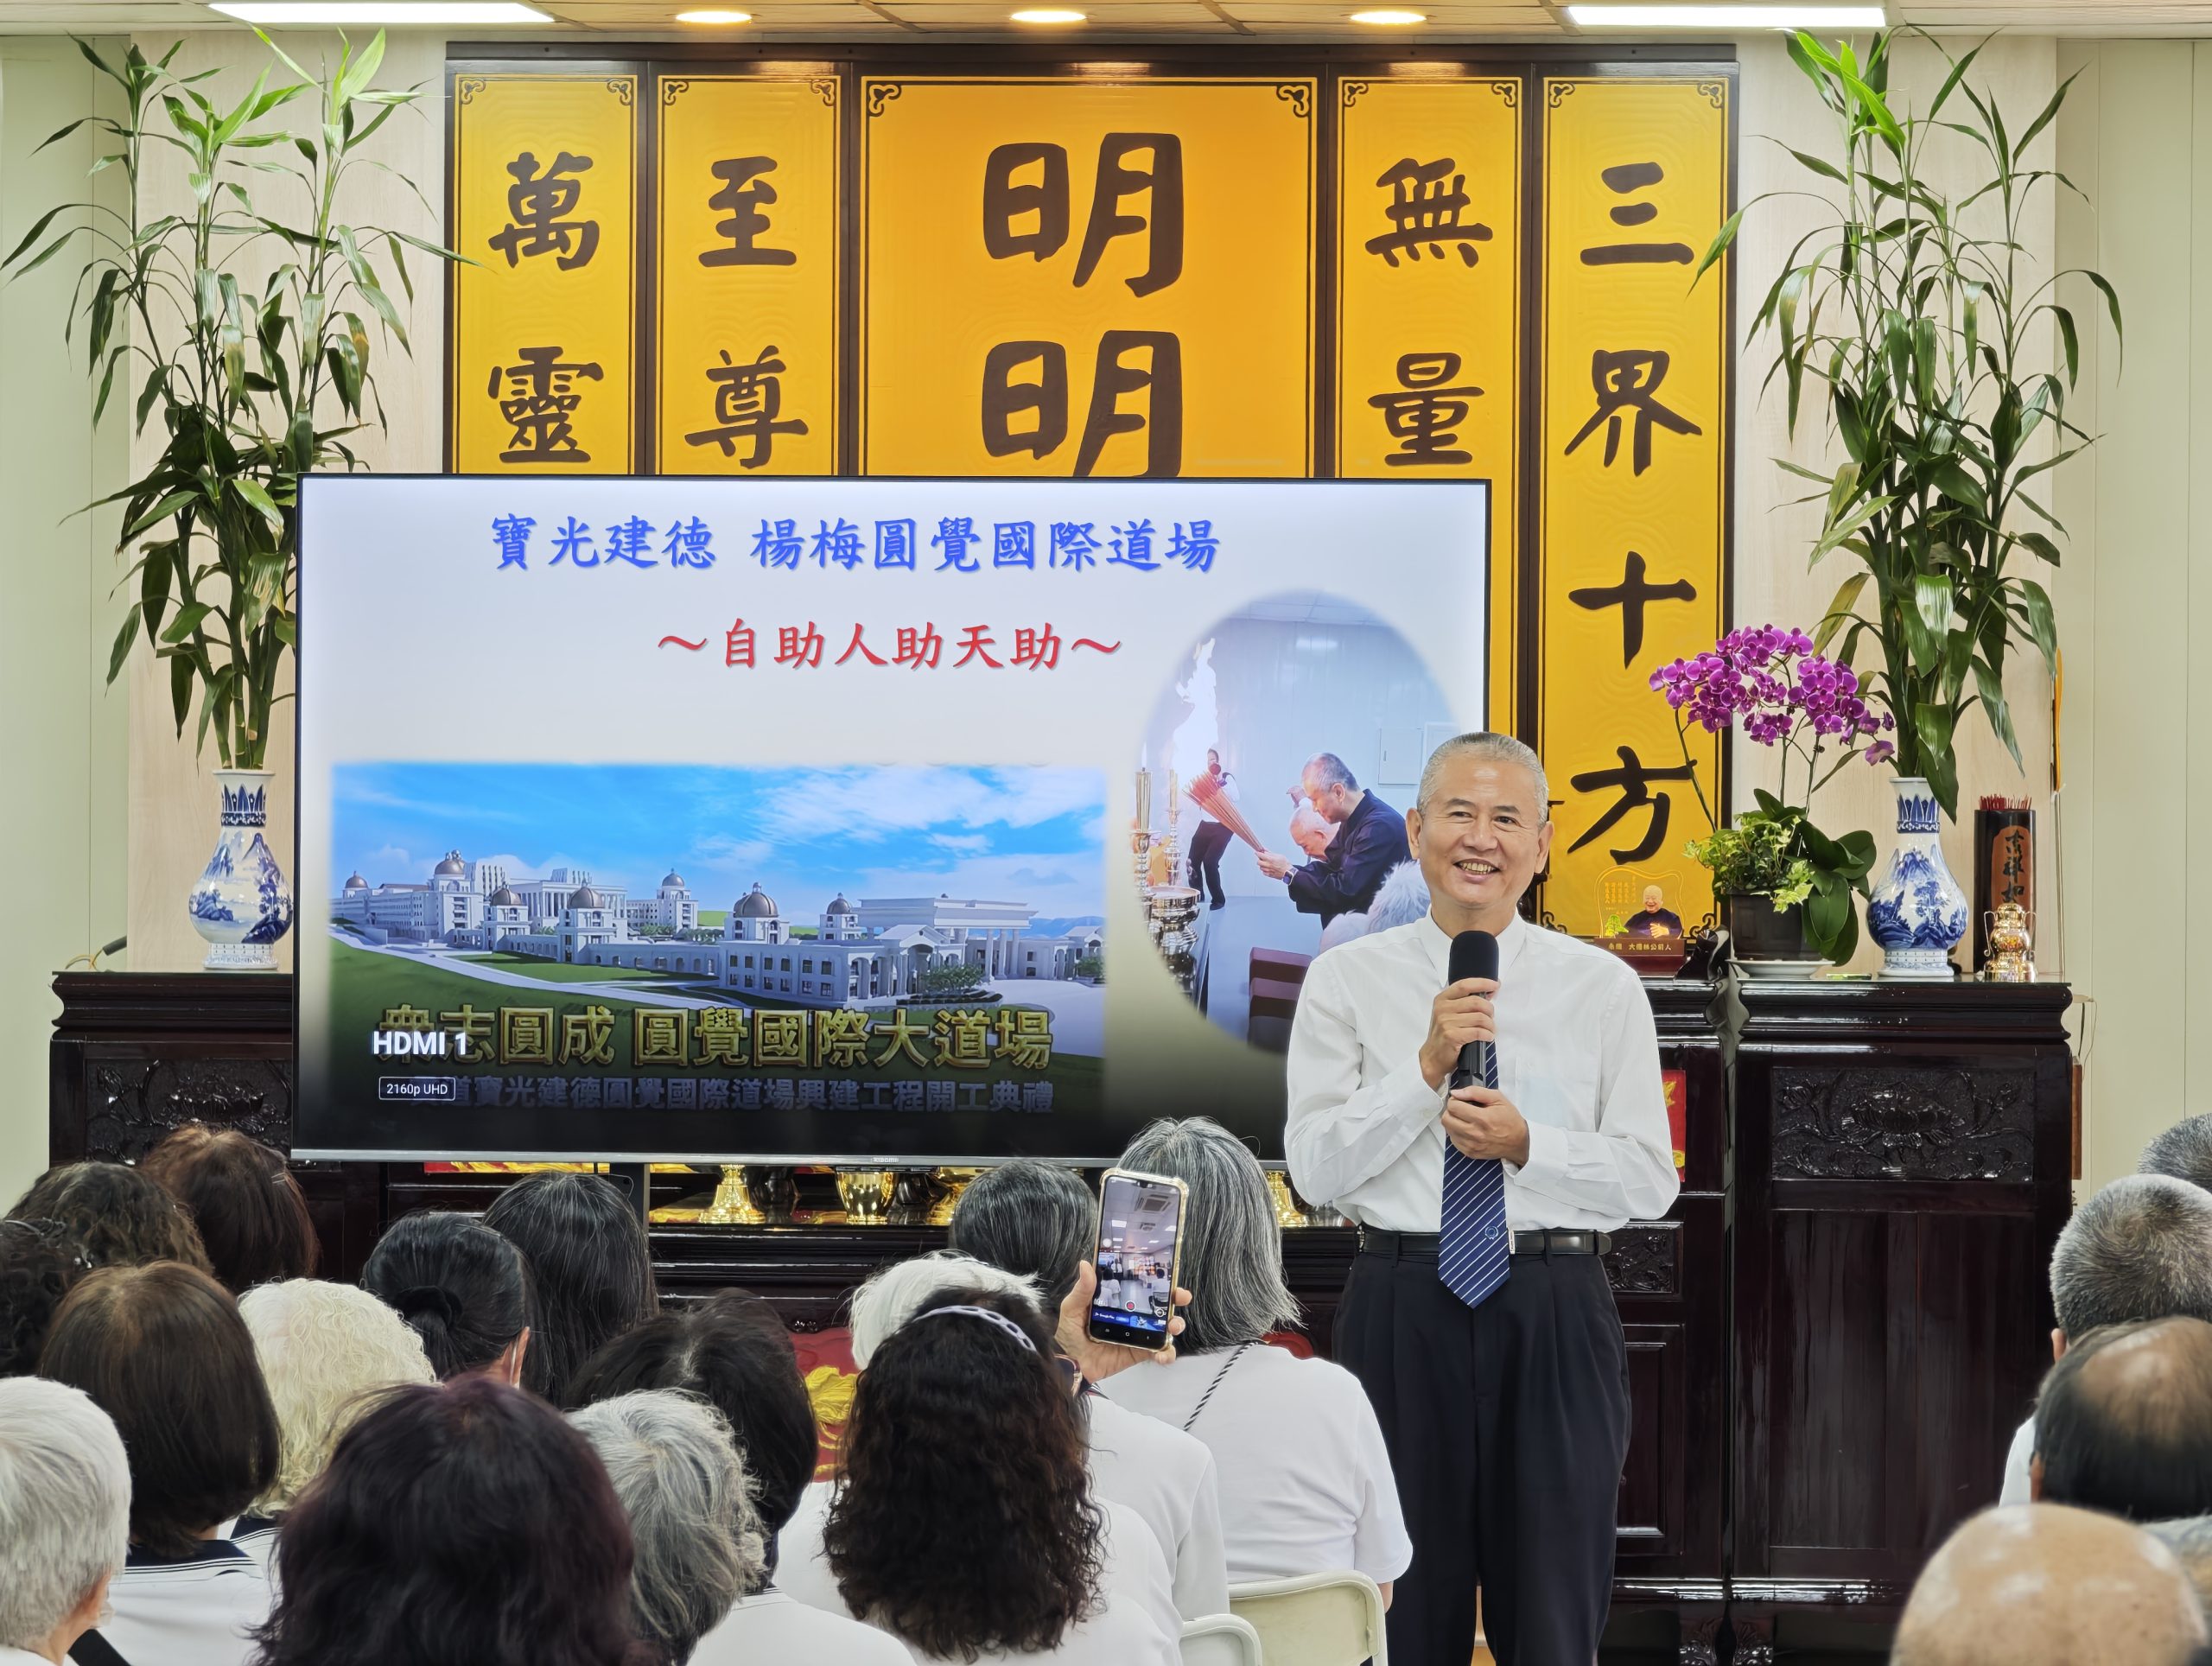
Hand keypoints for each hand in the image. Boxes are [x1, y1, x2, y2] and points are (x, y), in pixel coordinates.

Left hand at [1056, 1261, 1189, 1385]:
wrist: (1070, 1364)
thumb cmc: (1070, 1333)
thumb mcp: (1073, 1308)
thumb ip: (1082, 1289)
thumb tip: (1086, 1264)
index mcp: (1118, 1300)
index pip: (1141, 1285)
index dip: (1157, 1279)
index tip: (1168, 1273)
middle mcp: (1131, 1314)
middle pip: (1159, 1303)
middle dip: (1174, 1299)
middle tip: (1181, 1296)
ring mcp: (1138, 1333)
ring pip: (1164, 1327)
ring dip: (1175, 1325)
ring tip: (1174, 1326)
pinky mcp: (1139, 1352)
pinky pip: (1158, 1352)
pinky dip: (1166, 1354)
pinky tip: (1164, 1355)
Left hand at [1257, 851, 1292, 879]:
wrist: (1289, 872)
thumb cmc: (1285, 864)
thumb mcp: (1279, 856)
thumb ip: (1270, 853)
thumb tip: (1265, 851)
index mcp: (1270, 859)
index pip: (1260, 855)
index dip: (1258, 853)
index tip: (1257, 852)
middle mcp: (1268, 865)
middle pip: (1258, 862)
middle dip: (1259, 859)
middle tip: (1262, 858)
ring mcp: (1268, 871)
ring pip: (1260, 867)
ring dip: (1262, 865)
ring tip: (1267, 864)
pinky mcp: (1269, 875)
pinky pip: (1263, 872)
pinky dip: (1265, 870)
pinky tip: (1269, 868)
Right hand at [1418, 979, 1496, 1089]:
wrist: (1433, 1057)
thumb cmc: (1444, 1034)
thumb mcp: (1450, 1013)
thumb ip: (1466, 1002)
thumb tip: (1489, 991)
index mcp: (1442, 999)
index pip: (1464, 985)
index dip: (1482, 983)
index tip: (1495, 985)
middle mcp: (1442, 1008)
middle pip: (1476, 1002)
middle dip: (1490, 1009)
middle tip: (1492, 1018)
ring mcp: (1446, 1022)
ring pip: (1480, 1018)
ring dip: (1490, 1025)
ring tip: (1490, 1030)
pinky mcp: (1452, 1036)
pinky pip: (1478, 1031)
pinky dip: (1487, 1035)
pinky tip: (1487, 1037)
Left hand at [1443, 1084, 1530, 1165]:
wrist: (1518, 1142)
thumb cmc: (1509, 1119)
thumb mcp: (1498, 1098)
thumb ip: (1475, 1092)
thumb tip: (1456, 1092)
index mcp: (1482, 1118)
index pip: (1453, 1106)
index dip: (1454, 1100)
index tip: (1461, 1100)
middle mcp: (1475, 1134)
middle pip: (1446, 1119)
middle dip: (1451, 1111)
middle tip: (1460, 1109)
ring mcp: (1472, 1145)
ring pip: (1448, 1130)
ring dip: (1453, 1122)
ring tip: (1464, 1119)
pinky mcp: (1470, 1153)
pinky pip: (1453, 1141)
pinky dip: (1456, 1133)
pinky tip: (1466, 1129)